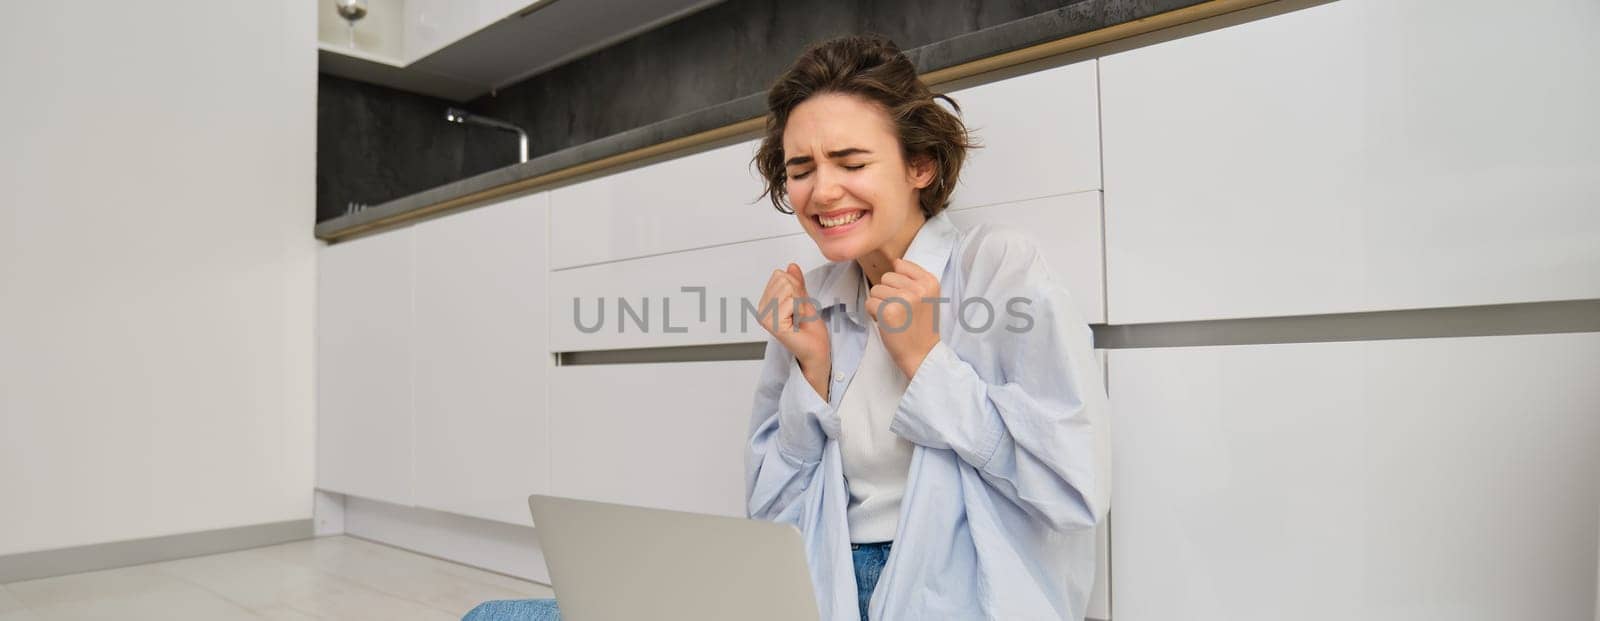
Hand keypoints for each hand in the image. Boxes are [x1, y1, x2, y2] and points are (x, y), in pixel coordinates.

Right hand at [758, 263, 831, 375]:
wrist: (817, 351)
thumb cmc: (811, 332)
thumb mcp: (804, 300)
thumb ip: (796, 283)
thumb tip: (791, 266)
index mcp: (766, 303)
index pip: (780, 275)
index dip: (796, 287)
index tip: (798, 305)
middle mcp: (763, 310)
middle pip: (783, 280)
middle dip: (798, 294)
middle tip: (799, 312)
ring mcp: (766, 318)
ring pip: (788, 289)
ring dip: (800, 303)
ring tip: (799, 317)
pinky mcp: (774, 324)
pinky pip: (791, 301)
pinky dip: (801, 310)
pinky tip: (798, 322)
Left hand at [865, 258, 941, 377]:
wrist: (923, 354)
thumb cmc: (921, 326)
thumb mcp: (928, 297)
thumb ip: (915, 279)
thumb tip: (896, 262)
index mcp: (930, 282)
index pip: (901, 265)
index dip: (897, 282)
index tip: (905, 297)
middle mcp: (919, 288)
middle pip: (886, 277)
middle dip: (887, 293)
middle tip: (899, 310)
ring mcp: (904, 299)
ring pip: (876, 290)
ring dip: (879, 304)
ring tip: (894, 317)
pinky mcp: (888, 311)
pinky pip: (869, 303)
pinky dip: (874, 314)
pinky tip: (887, 323)